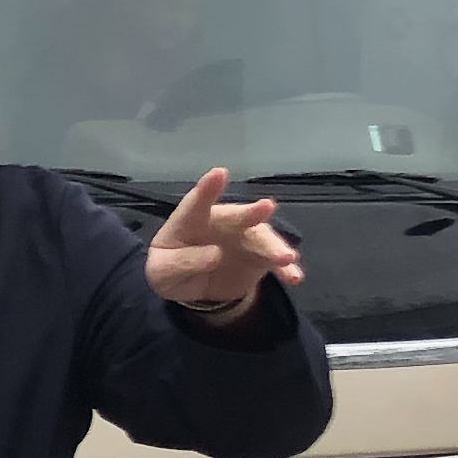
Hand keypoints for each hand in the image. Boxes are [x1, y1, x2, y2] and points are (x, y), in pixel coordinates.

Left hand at [146, 169, 301, 321]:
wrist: (190, 285)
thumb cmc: (170, 267)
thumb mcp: (163, 272)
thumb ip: (182, 262)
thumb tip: (216, 254)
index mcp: (190, 221)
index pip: (196, 203)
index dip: (207, 189)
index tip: (219, 173)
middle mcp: (221, 223)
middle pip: (236, 216)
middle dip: (251, 213)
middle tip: (267, 207)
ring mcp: (242, 238)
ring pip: (261, 239)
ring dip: (275, 247)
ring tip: (286, 258)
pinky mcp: (257, 257)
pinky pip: (273, 261)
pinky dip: (285, 268)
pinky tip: (294, 276)